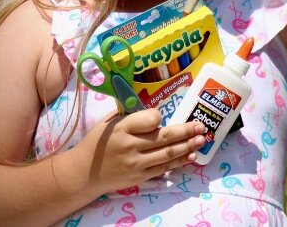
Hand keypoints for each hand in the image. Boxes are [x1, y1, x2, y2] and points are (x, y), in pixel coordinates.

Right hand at [75, 109, 205, 193]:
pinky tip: (191, 155)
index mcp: (121, 128)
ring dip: (188, 146)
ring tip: (202, 140)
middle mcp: (130, 146)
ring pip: (168, 154)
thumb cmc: (99, 142)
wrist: (85, 173)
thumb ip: (131, 115)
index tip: (162, 116)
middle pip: (164, 137)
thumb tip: (156, 110)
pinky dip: (179, 162)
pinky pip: (164, 168)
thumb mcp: (110, 122)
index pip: (150, 119)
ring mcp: (136, 164)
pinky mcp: (140, 177)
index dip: (158, 117)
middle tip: (202, 126)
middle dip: (186, 131)